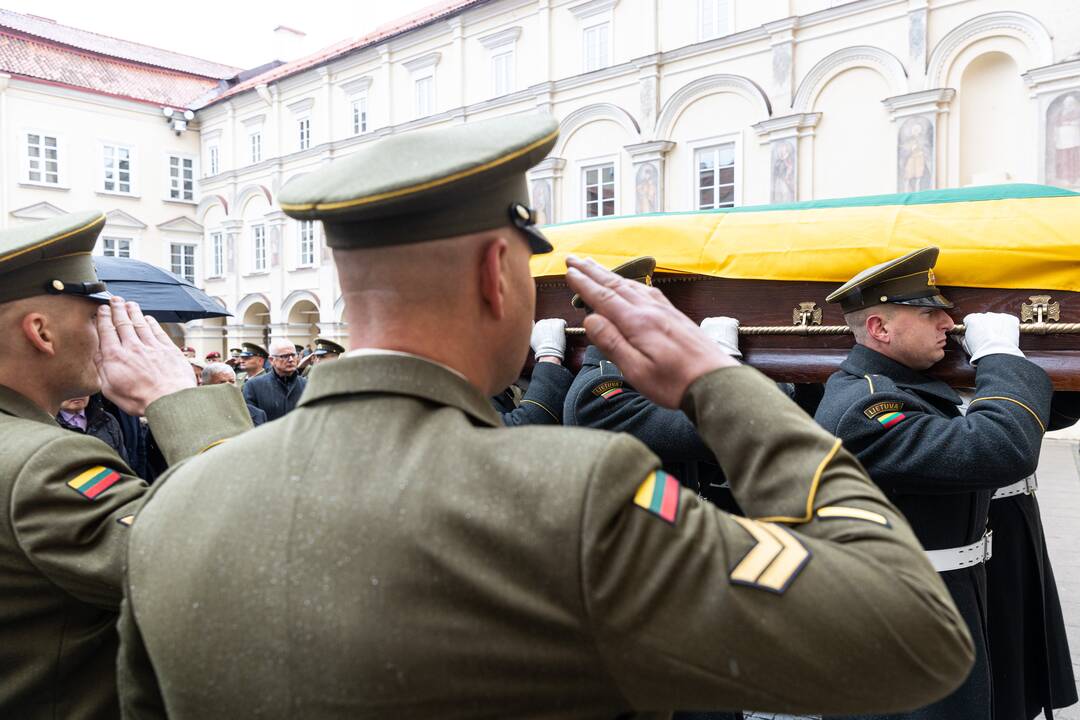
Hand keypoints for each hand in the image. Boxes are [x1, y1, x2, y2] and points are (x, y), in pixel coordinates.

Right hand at [94, 297, 196, 415]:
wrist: (170, 400)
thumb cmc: (140, 399)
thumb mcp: (110, 389)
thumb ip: (102, 369)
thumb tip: (97, 354)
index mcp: (116, 357)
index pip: (107, 332)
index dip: (104, 318)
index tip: (102, 310)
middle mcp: (133, 347)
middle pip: (123, 323)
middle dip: (117, 309)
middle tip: (115, 300)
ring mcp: (152, 346)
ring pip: (140, 324)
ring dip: (134, 312)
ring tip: (129, 304)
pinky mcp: (168, 349)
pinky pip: (158, 331)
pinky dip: (152, 322)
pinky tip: (148, 318)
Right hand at [531, 318, 566, 361]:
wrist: (548, 352)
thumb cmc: (540, 348)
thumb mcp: (533, 339)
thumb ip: (533, 330)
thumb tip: (533, 322)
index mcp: (538, 324)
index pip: (545, 324)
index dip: (549, 330)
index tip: (551, 336)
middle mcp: (544, 321)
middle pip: (551, 322)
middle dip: (554, 328)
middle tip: (556, 337)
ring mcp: (552, 322)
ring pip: (557, 322)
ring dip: (559, 327)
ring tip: (559, 336)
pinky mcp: (559, 323)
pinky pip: (563, 323)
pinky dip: (564, 327)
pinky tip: (563, 333)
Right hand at [564, 256, 737, 407]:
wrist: (715, 381)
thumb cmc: (674, 382)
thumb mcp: (636, 370)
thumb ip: (611, 343)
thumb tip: (590, 320)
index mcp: (637, 322)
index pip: (603, 297)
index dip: (583, 284)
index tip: (568, 272)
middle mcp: (650, 309)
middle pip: (615, 284)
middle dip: (591, 271)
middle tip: (573, 258)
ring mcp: (664, 310)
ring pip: (631, 285)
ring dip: (609, 274)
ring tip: (594, 266)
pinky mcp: (674, 315)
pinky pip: (647, 290)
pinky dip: (631, 282)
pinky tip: (630, 283)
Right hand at [961, 312, 1023, 363]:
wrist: (998, 355)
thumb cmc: (982, 351)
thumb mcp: (967, 345)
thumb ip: (960, 338)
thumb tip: (956, 336)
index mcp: (973, 319)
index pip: (970, 319)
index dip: (972, 327)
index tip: (975, 334)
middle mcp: (985, 315)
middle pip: (983, 318)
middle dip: (984, 325)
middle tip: (986, 337)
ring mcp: (999, 316)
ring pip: (996, 319)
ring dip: (996, 325)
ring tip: (997, 337)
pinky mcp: (1011, 319)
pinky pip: (1009, 320)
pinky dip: (1008, 326)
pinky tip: (1005, 335)